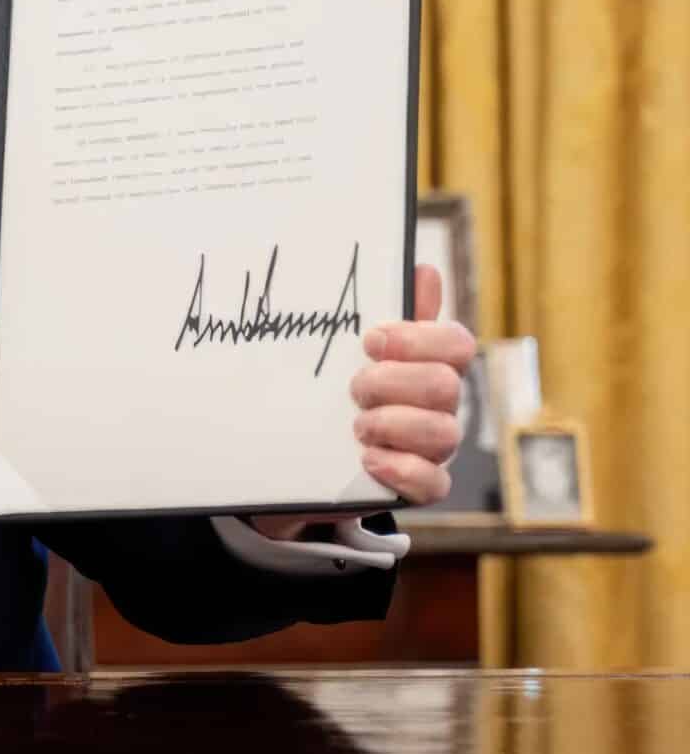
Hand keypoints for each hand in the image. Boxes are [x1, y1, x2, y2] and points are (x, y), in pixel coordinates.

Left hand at [253, 264, 471, 539]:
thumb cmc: (333, 385)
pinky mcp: (418, 486)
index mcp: (430, 363)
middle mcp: (440, 404)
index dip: (419, 339)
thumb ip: (388, 311)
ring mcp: (432, 447)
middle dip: (395, 383)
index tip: (370, 341)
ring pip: (444, 434)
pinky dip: (403, 471)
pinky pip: (434, 485)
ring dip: (395, 425)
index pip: (457, 343)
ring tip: (357, 426)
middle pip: (447, 386)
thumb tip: (423, 267)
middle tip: (355, 387)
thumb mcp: (350, 348)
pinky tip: (369, 459)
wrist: (294, 448)